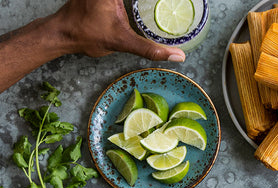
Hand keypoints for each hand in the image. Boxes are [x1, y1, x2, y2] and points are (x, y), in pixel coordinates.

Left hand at [51, 0, 184, 60]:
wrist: (61, 33)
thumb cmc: (86, 34)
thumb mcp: (123, 41)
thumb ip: (151, 49)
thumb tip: (178, 56)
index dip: (158, 1)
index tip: (179, 1)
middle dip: (155, 2)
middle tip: (177, 3)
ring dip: (145, 2)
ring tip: (166, 5)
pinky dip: (137, 2)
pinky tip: (146, 5)